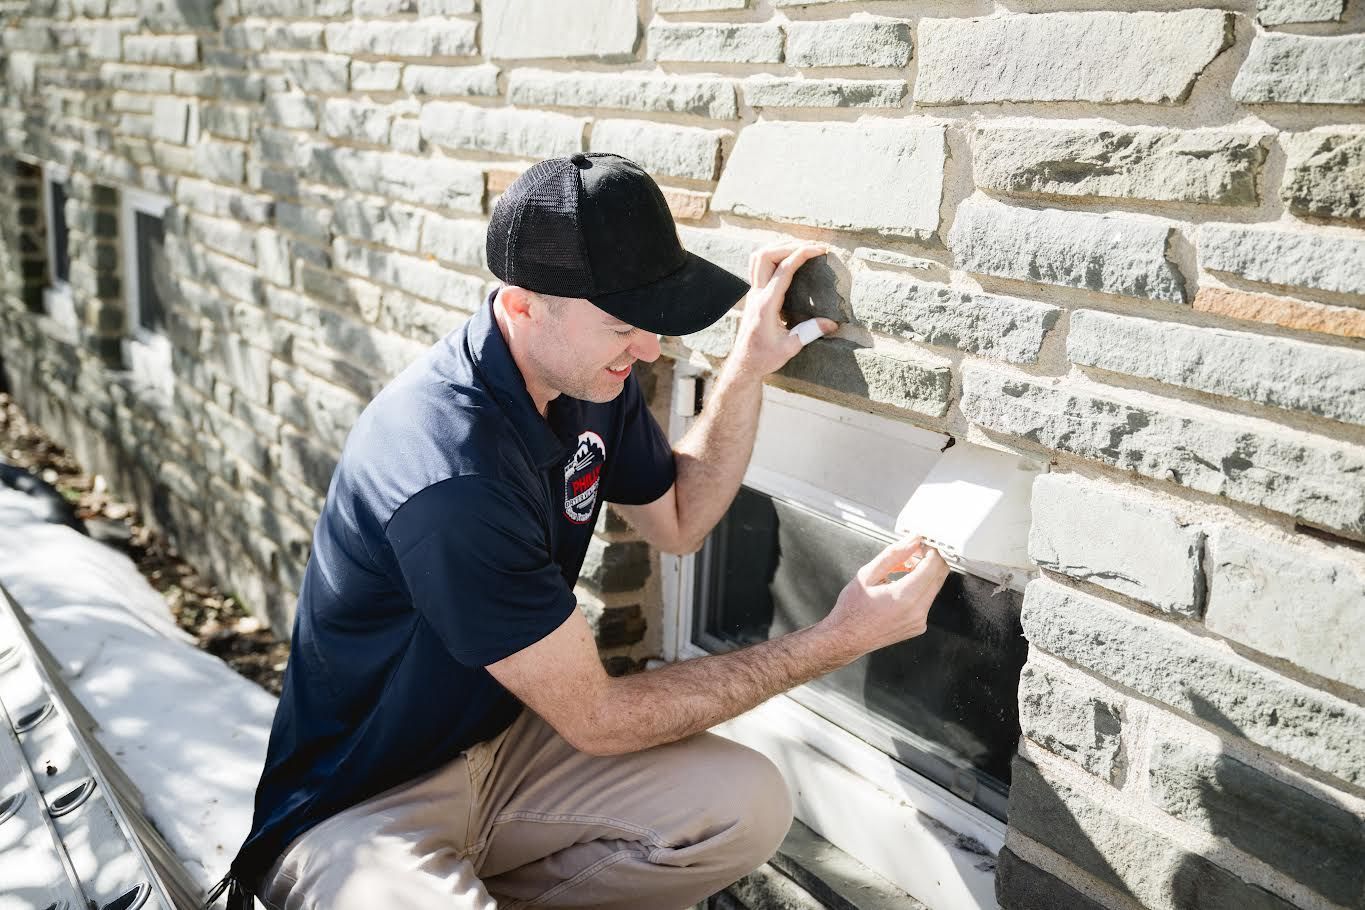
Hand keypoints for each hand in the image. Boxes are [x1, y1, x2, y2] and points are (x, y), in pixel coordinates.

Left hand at [730, 242, 837, 378]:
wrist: (744, 363)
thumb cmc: (765, 357)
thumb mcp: (790, 348)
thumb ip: (810, 333)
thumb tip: (832, 323)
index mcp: (766, 305)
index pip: (783, 270)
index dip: (802, 255)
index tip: (820, 250)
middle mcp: (756, 294)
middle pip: (765, 255)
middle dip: (789, 245)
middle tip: (812, 247)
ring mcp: (752, 293)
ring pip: (758, 257)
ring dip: (778, 247)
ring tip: (800, 247)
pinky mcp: (753, 294)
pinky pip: (758, 266)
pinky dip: (773, 256)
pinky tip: (787, 259)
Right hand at [820, 535, 949, 659]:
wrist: (846, 638)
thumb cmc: (852, 609)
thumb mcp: (867, 574)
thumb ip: (894, 554)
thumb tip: (913, 540)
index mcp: (904, 596)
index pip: (933, 565)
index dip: (929, 550)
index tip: (919, 544)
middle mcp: (917, 611)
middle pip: (940, 575)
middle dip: (929, 560)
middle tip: (912, 554)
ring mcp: (920, 621)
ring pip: (934, 587)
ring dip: (924, 573)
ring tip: (901, 570)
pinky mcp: (919, 626)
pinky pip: (927, 600)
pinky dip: (918, 588)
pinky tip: (899, 586)